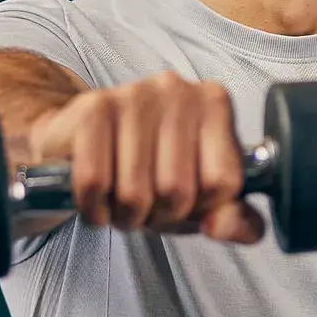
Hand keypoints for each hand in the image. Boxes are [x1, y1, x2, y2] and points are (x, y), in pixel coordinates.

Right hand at [22, 71, 263, 243]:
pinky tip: (97, 197)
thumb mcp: (202, 199)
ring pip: (135, 192)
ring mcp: (134, 94)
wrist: (82, 141)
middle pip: (177, 190)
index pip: (222, 182)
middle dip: (158, 215)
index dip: (200, 208)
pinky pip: (95, 182)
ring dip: (124, 214)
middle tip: (148, 203)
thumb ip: (235, 220)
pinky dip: (93, 206)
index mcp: (215, 104)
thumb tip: (219, 226)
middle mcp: (179, 90)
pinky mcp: (94, 108)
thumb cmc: (151, 169)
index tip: (185, 200)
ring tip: (121, 199)